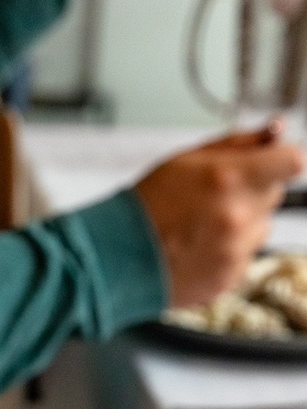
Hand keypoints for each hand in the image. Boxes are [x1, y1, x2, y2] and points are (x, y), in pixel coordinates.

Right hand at [134, 127, 304, 307]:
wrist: (119, 257)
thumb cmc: (147, 205)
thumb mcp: (187, 159)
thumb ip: (238, 143)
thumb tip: (275, 131)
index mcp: (230, 178)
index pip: (291, 162)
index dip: (282, 160)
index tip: (272, 163)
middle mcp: (239, 216)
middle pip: (275, 194)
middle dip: (254, 190)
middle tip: (216, 196)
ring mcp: (236, 251)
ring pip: (262, 227)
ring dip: (243, 223)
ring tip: (203, 225)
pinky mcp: (231, 276)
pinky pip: (245, 255)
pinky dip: (229, 250)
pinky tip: (199, 247)